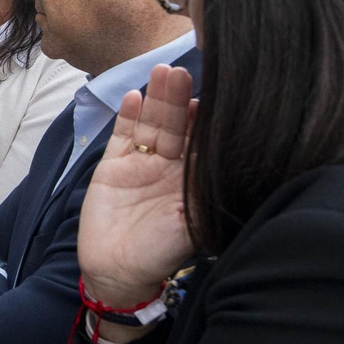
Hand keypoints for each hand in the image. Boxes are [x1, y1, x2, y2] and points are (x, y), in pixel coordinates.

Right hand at [77, 64, 198, 309]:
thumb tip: (229, 159)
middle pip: (177, 124)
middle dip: (179, 98)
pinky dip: (128, 116)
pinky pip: (123, 135)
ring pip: (152, 124)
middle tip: (181, 72)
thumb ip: (205, 191)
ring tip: (161, 73)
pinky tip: (134, 96)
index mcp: (193, 179)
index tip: (214, 91)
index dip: (206, 117)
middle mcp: (170, 167)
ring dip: (157, 99)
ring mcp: (141, 164)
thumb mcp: (193, 223)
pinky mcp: (113, 166)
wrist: (117, 272)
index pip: (203, 139)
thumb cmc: (161, 253)